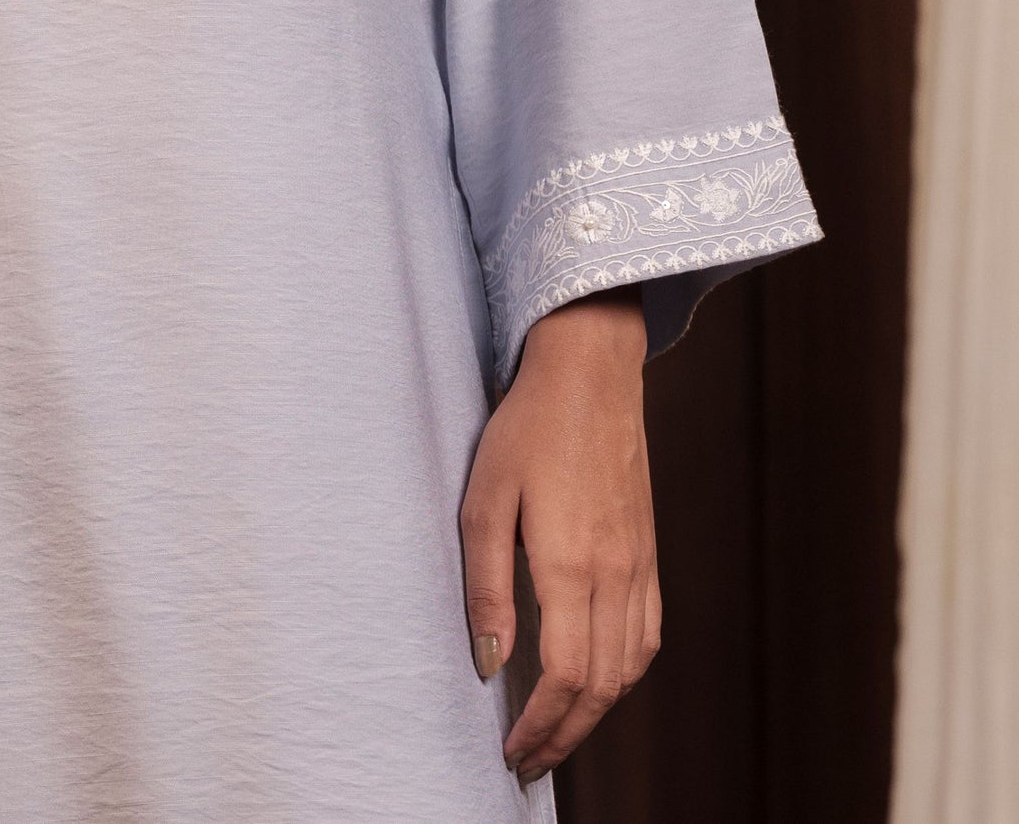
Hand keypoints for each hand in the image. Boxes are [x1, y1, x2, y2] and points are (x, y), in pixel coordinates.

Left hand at [459, 285, 659, 789]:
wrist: (592, 372)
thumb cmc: (528, 427)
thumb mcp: (485, 499)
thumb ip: (486, 586)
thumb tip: (489, 663)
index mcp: (573, 567)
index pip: (564, 677)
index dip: (541, 727)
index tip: (513, 754)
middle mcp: (616, 576)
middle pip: (600, 687)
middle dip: (565, 735)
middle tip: (529, 762)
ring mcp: (640, 565)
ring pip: (629, 668)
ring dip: (595, 713)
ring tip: (557, 733)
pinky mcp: (649, 552)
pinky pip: (646, 635)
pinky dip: (624, 674)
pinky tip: (600, 680)